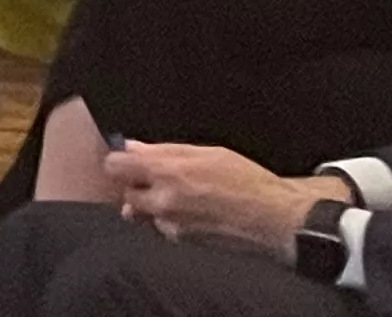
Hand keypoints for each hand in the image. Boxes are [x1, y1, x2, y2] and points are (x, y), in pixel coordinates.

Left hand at [104, 141, 335, 255]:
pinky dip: (168, 221)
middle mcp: (162, 200)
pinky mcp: (183, 243)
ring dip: (151, 206)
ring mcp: (171, 225)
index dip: (122, 163)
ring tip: (178, 198)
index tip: (131, 161)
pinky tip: (191, 214)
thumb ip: (164, 150)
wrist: (276, 220)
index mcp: (166, 171)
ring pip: (143, 214)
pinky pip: (163, 229)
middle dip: (136, 186)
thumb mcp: (207, 152)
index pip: (115, 167)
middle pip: (125, 193)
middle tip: (155, 180)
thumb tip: (134, 147)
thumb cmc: (248, 181)